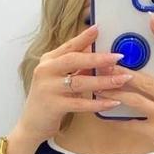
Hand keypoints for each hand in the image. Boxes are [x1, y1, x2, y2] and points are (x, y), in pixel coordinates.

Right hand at [16, 25, 132, 144]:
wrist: (31, 125)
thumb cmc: (48, 100)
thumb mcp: (59, 79)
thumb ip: (75, 67)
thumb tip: (96, 52)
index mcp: (48, 61)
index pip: (69, 46)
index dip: (84, 38)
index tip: (98, 29)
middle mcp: (46, 71)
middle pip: (75, 60)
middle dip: (99, 58)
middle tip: (118, 57)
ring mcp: (49, 88)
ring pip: (80, 82)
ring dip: (104, 81)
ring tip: (123, 79)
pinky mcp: (54, 106)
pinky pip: (81, 103)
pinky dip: (98, 103)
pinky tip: (113, 102)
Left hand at [97, 15, 153, 153]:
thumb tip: (150, 54)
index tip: (152, 19)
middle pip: (146, 81)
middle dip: (121, 71)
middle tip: (104, 62)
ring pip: (134, 100)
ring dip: (114, 91)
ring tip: (99, 84)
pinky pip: (131, 122)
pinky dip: (117, 114)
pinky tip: (106, 107)